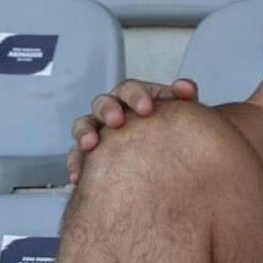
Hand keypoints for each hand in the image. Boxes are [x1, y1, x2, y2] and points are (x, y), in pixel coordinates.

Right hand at [67, 78, 198, 182]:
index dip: (137, 96)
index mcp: (136, 98)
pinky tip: (79, 176)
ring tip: (90, 144)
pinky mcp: (89, 153)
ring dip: (84, 133)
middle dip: (108, 110)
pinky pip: (77, 155)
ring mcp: (99, 130)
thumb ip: (185, 97)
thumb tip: (186, 87)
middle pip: (103, 103)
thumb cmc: (173, 129)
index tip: (146, 109)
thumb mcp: (182, 112)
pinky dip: (76, 163)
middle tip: (116, 121)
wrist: (168, 159)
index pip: (131, 89)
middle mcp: (115, 110)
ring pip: (84, 125)